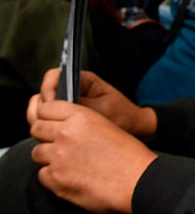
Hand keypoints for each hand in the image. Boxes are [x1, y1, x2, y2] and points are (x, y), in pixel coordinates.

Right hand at [27, 69, 156, 139]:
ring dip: (41, 119)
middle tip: (46, 122)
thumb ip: (81, 106)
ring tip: (49, 130)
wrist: (134, 128)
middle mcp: (71, 90)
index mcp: (82, 80)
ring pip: (41, 109)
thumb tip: (58, 105)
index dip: (48, 89)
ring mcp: (67, 105)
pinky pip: (47, 122)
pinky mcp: (65, 119)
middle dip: (41, 107)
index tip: (51, 104)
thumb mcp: (104, 109)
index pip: (54, 76)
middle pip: (42, 93)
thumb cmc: (123, 115)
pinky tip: (52, 137)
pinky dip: (45, 128)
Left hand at [29, 101, 156, 213]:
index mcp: (80, 117)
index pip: (46, 107)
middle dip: (45, 134)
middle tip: (59, 142)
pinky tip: (69, 175)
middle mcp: (65, 134)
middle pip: (37, 128)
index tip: (52, 121)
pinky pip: (42, 174)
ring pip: (37, 152)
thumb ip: (80, 123)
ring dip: (48, 155)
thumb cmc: (128, 155)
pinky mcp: (55, 179)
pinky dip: (52, 175)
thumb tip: (61, 127)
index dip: (48, 114)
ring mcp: (57, 157)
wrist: (137, 180)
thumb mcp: (106, 125)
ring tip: (66, 161)